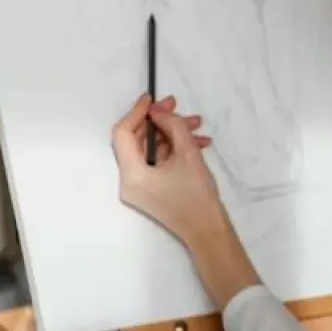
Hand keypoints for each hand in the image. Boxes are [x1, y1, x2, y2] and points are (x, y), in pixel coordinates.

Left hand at [111, 94, 225, 244]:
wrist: (209, 231)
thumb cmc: (197, 195)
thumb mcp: (188, 153)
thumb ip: (172, 125)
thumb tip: (158, 111)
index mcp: (131, 174)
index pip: (123, 133)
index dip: (137, 112)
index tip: (153, 99)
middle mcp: (128, 180)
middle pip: (137, 140)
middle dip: (160, 121)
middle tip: (178, 107)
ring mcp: (139, 186)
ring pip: (150, 149)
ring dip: (172, 134)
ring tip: (196, 125)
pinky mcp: (150, 189)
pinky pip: (157, 162)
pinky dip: (174, 149)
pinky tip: (198, 142)